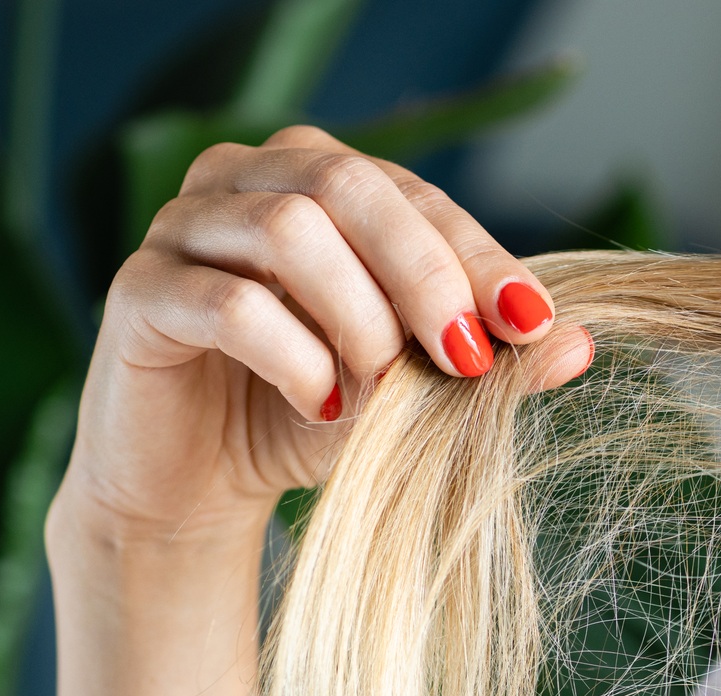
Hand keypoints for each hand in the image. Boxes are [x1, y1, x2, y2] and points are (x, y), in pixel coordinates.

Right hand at [55, 125, 593, 549]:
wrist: (193, 492)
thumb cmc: (304, 418)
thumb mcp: (409, 393)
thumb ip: (488, 363)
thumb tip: (582, 343)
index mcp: (314, 178)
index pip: (410, 193)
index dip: (475, 254)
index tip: (532, 324)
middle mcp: (243, 180)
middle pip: (346, 183)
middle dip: (425, 273)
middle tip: (467, 358)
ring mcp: (181, 229)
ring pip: (287, 231)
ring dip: (358, 317)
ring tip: (381, 391)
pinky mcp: (138, 296)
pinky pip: (226, 301)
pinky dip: (293, 356)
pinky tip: (324, 409)